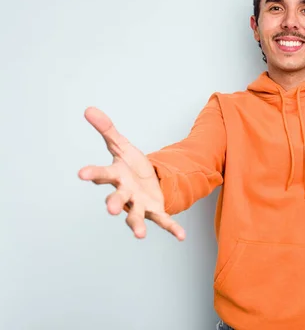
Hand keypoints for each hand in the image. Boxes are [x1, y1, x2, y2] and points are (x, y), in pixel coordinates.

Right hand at [78, 107, 185, 240]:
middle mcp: (125, 193)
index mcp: (116, 176)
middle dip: (113, 203)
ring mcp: (139, 204)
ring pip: (135, 215)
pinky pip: (164, 221)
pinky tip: (181, 236)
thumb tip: (89, 109)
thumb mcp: (122, 145)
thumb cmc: (130, 165)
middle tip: (110, 209)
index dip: (92, 173)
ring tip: (139, 234)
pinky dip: (172, 228)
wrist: (147, 180)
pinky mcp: (155, 211)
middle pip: (117, 198)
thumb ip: (107, 129)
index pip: (102, 174)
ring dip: (136, 224)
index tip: (82, 173)